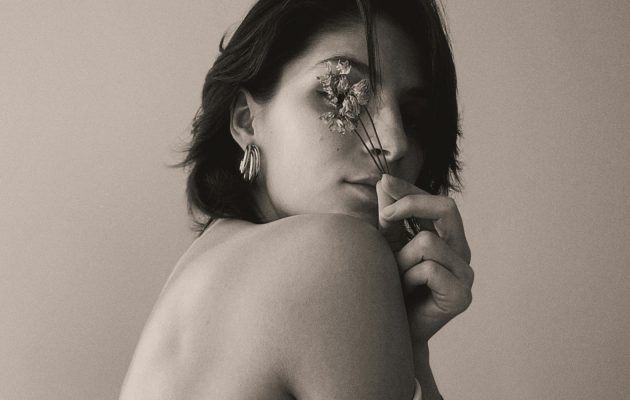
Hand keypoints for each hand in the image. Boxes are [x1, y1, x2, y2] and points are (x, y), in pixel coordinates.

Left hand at [376, 174, 473, 342]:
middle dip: (411, 205)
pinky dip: (409, 278)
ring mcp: (465, 274)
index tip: (384, 183)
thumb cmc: (391, 286)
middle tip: (384, 217)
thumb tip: (384, 180)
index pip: (437, 201)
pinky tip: (406, 291)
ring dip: (401, 259)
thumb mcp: (388, 244)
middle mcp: (461, 252)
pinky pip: (428, 269)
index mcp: (448, 237)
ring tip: (397, 278)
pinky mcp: (462, 296)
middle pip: (447, 208)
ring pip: (427, 242)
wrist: (392, 331)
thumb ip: (390, 215)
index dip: (411, 190)